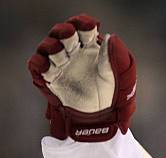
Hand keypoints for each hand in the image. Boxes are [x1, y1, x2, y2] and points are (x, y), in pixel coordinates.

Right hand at [27, 14, 135, 140]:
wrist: (105, 118)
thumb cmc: (116, 94)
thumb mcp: (122, 76)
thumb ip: (116, 56)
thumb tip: (110, 37)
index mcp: (91, 48)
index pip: (83, 29)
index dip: (83, 24)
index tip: (90, 26)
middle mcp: (74, 54)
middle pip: (63, 34)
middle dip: (64, 31)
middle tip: (69, 35)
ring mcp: (61, 66)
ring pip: (48, 47)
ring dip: (51, 46)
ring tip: (60, 51)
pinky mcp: (51, 80)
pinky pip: (38, 66)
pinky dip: (39, 63)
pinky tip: (47, 65)